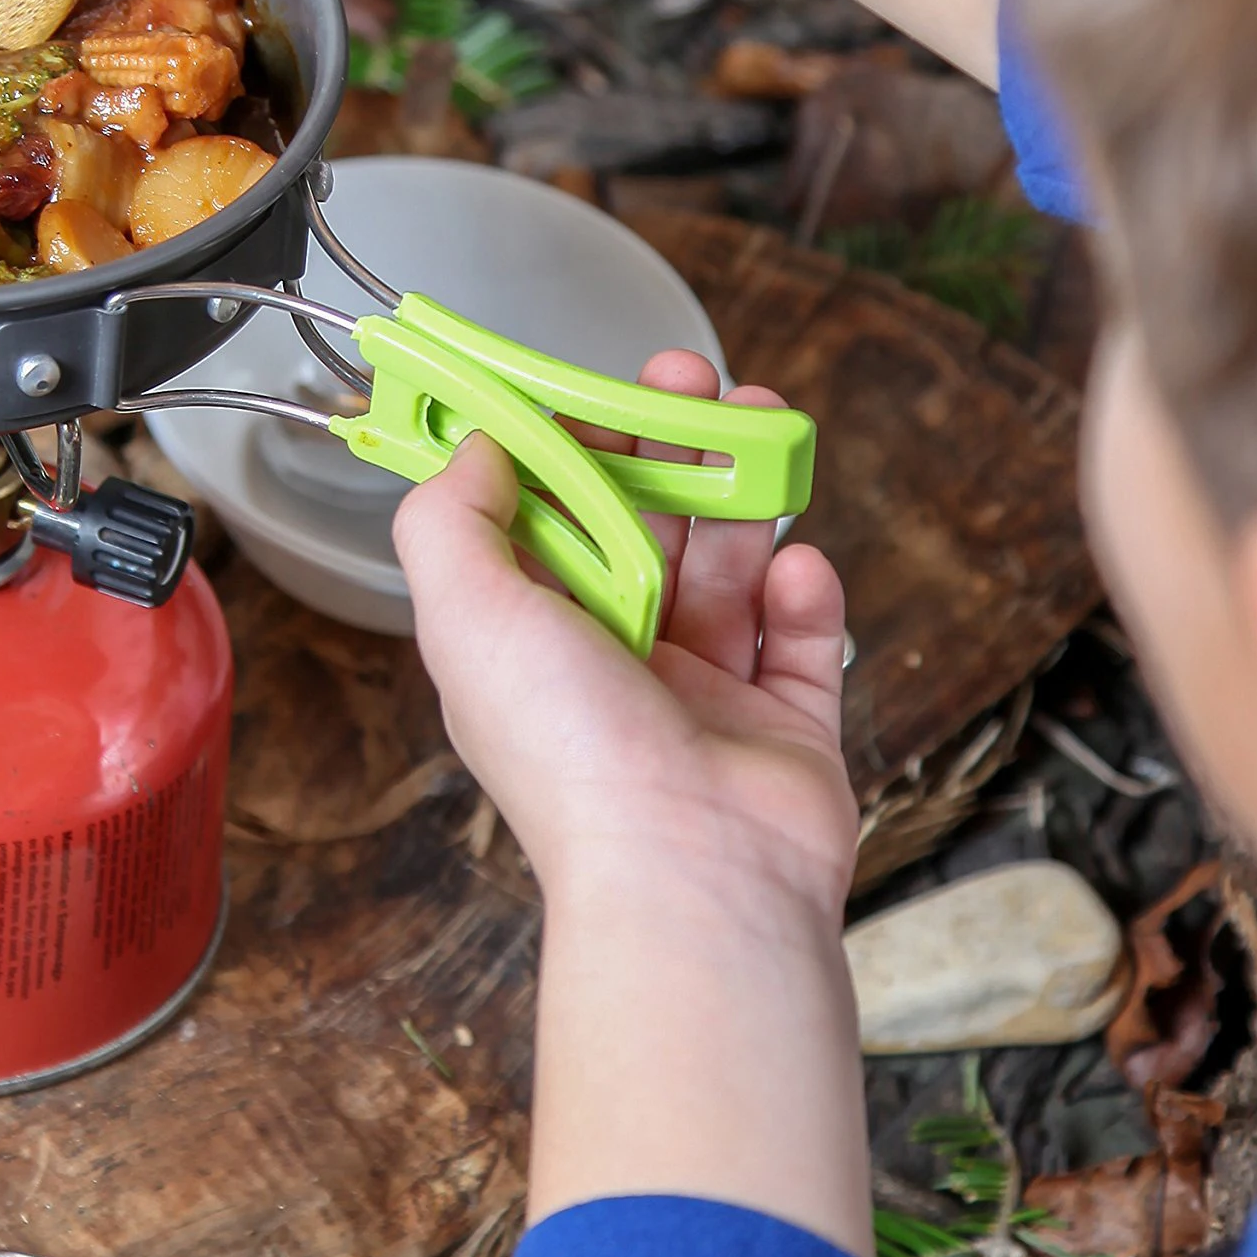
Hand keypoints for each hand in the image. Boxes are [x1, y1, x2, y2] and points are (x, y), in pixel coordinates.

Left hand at [394, 350, 874, 1252]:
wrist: (691, 877)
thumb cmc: (571, 754)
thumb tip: (477, 447)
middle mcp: (611, 664)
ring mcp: (704, 695)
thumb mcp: (467, 613)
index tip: (592, 388)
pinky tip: (795, 567)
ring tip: (762, 428)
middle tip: (694, 380)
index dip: (566, 447)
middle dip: (666, 446)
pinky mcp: (786, 724)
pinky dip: (804, 591)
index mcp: (529, 641)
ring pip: (728, 566)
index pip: (544, 520)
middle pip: (643, 527)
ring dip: (743, 493)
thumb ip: (452, 518)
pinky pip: (802, 637)